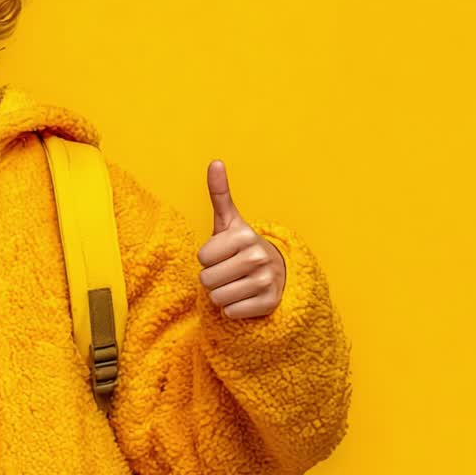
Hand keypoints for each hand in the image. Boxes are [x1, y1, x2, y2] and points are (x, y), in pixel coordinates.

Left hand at [196, 159, 286, 318]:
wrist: (273, 271)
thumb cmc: (240, 246)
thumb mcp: (228, 221)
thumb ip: (219, 193)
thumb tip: (215, 161)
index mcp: (244, 235)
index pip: (201, 258)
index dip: (207, 259)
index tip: (223, 254)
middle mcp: (258, 256)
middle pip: (206, 280)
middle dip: (213, 279)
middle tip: (229, 271)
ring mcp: (266, 281)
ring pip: (217, 298)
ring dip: (221, 295)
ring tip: (236, 283)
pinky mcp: (269, 303)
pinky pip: (231, 312)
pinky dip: (233, 310)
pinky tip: (245, 297)